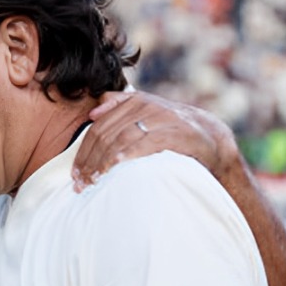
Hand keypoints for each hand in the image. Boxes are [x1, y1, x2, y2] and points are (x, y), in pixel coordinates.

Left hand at [73, 90, 231, 190]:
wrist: (210, 137)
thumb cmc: (171, 130)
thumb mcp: (146, 115)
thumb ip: (120, 107)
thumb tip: (93, 112)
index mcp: (134, 102)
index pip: (98, 128)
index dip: (83, 152)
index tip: (75, 174)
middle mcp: (145, 106)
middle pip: (105, 135)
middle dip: (90, 162)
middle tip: (80, 184)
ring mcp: (160, 118)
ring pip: (120, 139)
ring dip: (103, 163)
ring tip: (93, 182)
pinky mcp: (174, 132)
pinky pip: (144, 143)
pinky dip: (127, 155)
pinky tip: (115, 168)